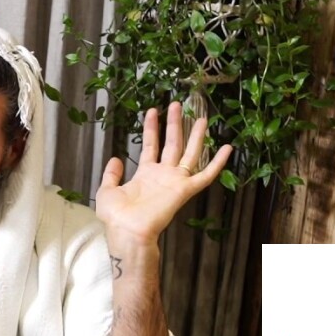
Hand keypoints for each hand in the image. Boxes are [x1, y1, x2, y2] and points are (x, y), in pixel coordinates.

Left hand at [96, 103, 232, 242]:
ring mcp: (174, 181)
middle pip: (172, 144)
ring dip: (195, 135)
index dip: (152, 128)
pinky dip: (217, 163)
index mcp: (145, 175)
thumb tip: (116, 158)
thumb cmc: (116, 216)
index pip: (151, 145)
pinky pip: (205, 175)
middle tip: (176, 104)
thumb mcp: (107, 190)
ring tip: (201, 117)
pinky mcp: (184, 190)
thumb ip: (112, 174)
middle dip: (174, 124)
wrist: (127, 231)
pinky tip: (227, 148)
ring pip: (189, 154)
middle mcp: (162, 175)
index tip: (152, 111)